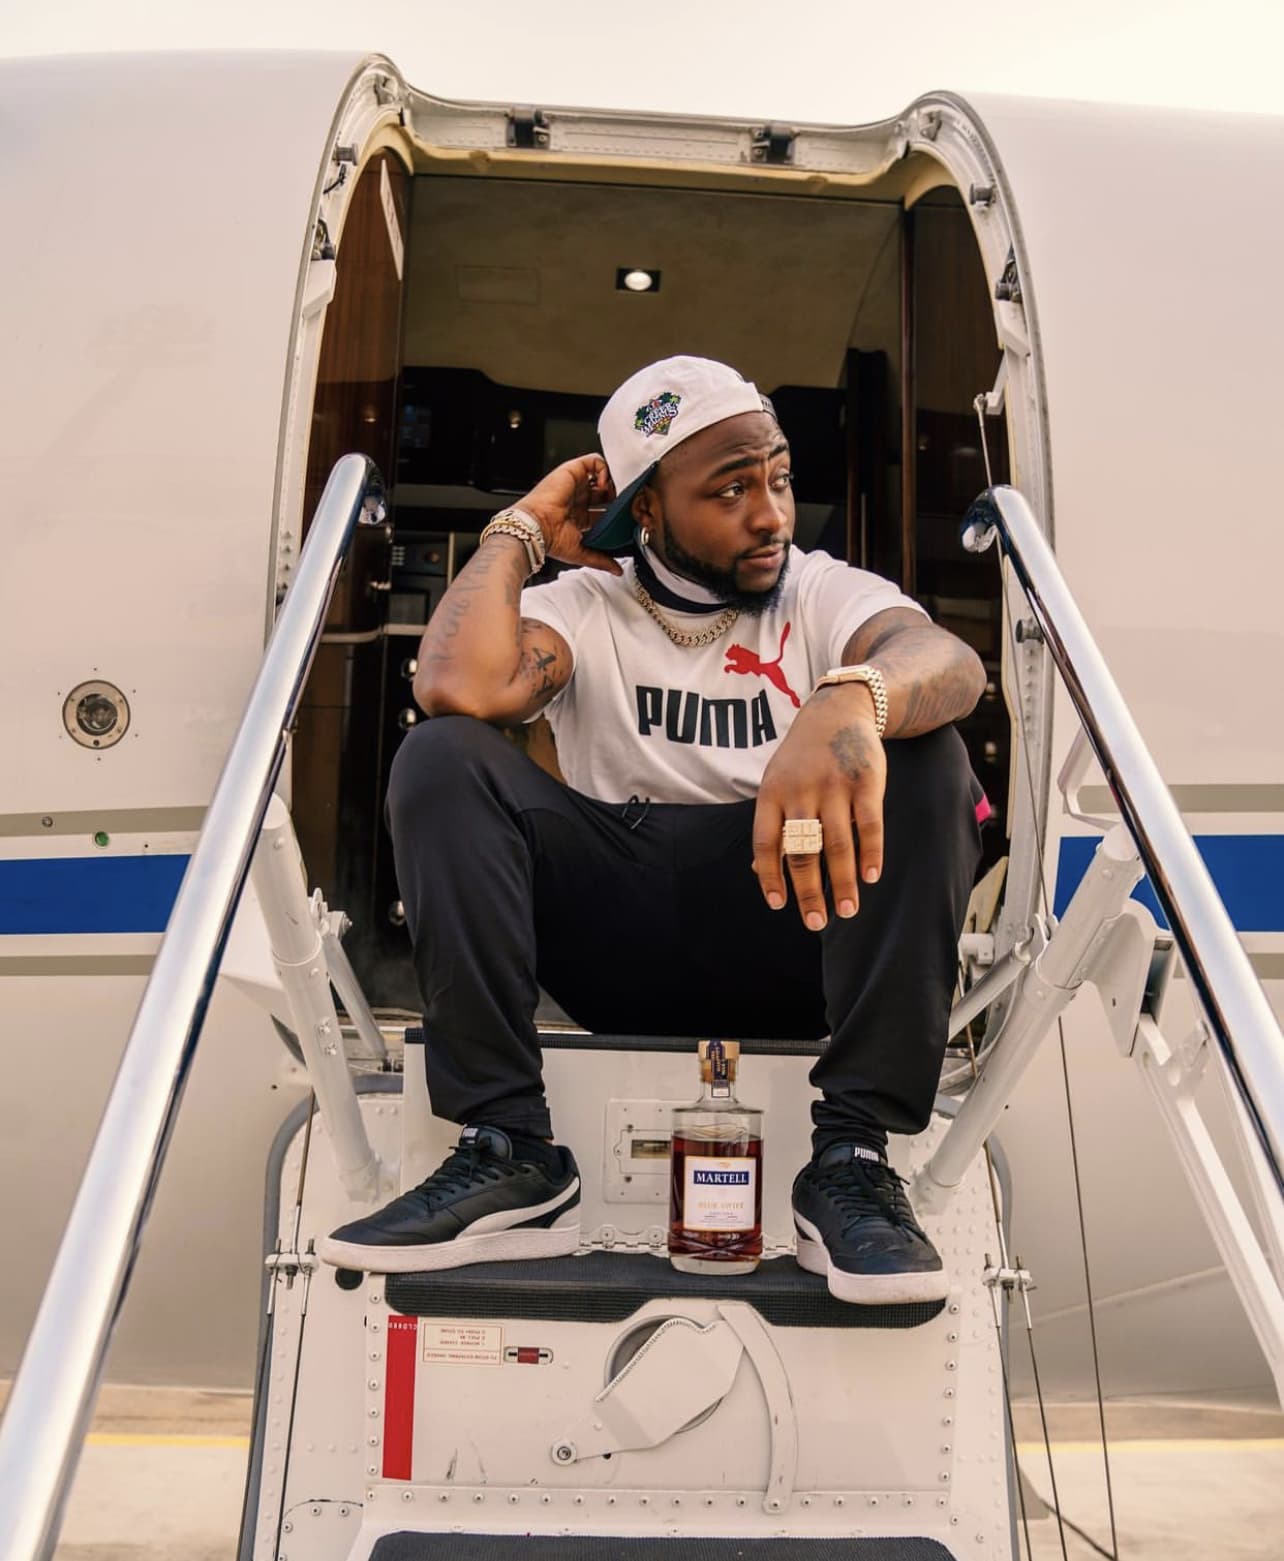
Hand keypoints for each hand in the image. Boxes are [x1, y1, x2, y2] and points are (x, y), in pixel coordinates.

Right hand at [518, 455, 621, 575]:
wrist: (536, 526)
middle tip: (624, 505)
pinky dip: (604, 469)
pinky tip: (604, 484)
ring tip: (614, 493)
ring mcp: (575, 485)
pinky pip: (594, 461)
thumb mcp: (581, 552)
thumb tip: (617, 570)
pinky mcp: (572, 471)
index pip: (603, 511)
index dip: (615, 513)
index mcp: (578, 517)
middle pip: (604, 493)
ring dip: (612, 481)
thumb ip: (601, 560)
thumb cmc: (550, 539)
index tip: (623, 519)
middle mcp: (577, 500)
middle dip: (617, 497)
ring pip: (601, 475)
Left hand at [751, 685, 884, 929]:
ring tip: (846, 911)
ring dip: (843, 883)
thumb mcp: (776, 783)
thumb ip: (772, 826)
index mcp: (772, 794)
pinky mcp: (866, 782)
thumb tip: (760, 875)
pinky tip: (870, 877)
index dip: (771, 877)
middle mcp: (801, 791)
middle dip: (809, 892)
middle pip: (803, 851)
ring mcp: (834, 786)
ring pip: (838, 845)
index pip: (766, 844)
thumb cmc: (801, 759)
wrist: (837, 712)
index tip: (779, 906)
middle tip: (816, 922)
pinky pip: (869, 825)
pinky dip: (871, 854)